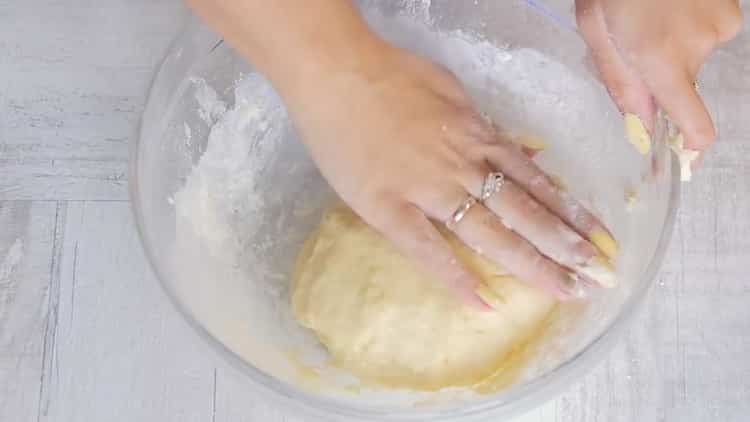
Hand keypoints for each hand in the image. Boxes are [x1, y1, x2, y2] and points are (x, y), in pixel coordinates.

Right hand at [281, 43, 616, 307]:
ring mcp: (428, 190)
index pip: (534, 181)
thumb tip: (517, 150)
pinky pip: (428, 249)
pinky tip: (483, 304)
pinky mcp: (390, 209)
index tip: (598, 237)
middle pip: (524, 212)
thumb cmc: (389, 74)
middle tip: (599, 277)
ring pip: (490, 233)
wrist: (336, 72)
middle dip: (566, 245)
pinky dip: (456, 278)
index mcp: (477, 136)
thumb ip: (483, 124)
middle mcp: (464, 166)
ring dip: (531, 263)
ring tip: (566, 289)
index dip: (569, 211)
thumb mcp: (450, 89)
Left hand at [576, 0, 741, 156]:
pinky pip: (705, 35)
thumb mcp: (595, 30)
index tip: (684, 154)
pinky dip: (688, 27)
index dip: (691, 144)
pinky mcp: (730, 13)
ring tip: (650, 13)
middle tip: (632, 38)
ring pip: (690, 58)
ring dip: (670, 46)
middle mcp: (697, 47)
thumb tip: (642, 126)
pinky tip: (671, 5)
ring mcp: (720, 27)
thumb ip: (620, 82)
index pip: (694, 122)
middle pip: (679, 84)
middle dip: (657, 74)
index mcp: (659, 59)